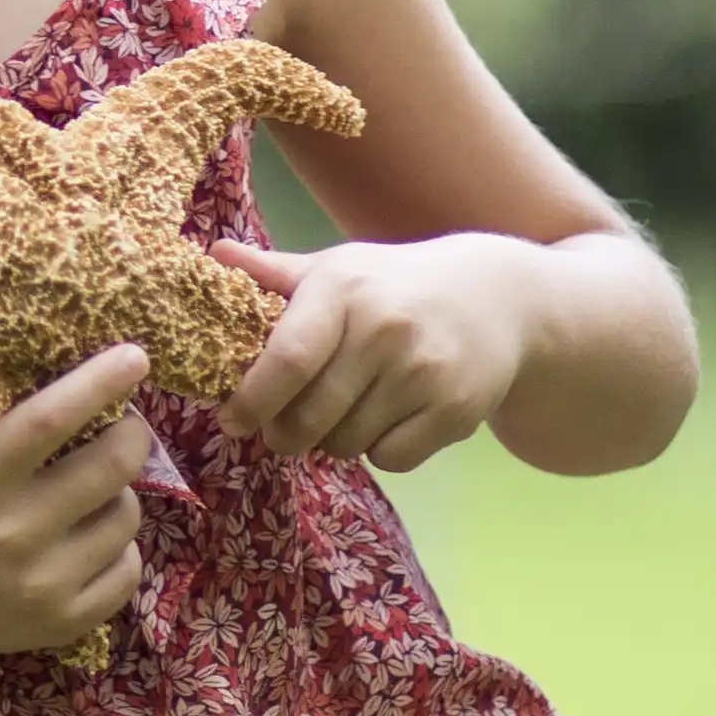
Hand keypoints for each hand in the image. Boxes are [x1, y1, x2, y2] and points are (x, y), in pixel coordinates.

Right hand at [0, 342, 154, 663]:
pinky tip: (91, 540)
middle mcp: (13, 531)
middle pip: (110, 467)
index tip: (135, 358)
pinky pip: (127, 572)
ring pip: (125, 517)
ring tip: (96, 489)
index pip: (49, 420)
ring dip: (119, 493)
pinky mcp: (62, 621)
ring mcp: (42, 582)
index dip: (98, 384)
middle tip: (126, 426)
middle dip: (132, 436)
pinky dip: (120, 549)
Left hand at [211, 236, 528, 470]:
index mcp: (343, 290)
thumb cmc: (396, 285)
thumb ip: (276, 273)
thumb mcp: (340, 268)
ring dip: (331, 442)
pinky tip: (385, 420)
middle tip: (281, 430)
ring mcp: (425, 373)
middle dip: (284, 434)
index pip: (287, 361)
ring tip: (340, 414)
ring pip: (346, 443)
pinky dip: (377, 452)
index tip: (231, 419)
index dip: (252, 400)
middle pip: (310, 416)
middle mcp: (384, 330)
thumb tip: (214, 255)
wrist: (501, 298)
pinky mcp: (457, 410)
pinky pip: (390, 459)